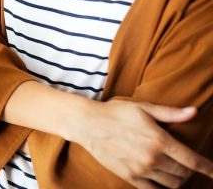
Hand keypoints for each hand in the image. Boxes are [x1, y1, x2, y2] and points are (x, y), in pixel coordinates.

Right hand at [74, 99, 212, 188]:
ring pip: (172, 183)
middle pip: (184, 173)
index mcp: (159, 139)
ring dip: (179, 180)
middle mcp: (152, 157)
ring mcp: (141, 169)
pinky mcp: (130, 176)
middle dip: (191, 171)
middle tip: (188, 165)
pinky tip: (164, 181)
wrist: (88, 124)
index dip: (207, 168)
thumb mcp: (143, 108)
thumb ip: (170, 113)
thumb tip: (194, 111)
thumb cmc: (115, 112)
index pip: (192, 160)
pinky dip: (163, 188)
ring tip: (177, 173)